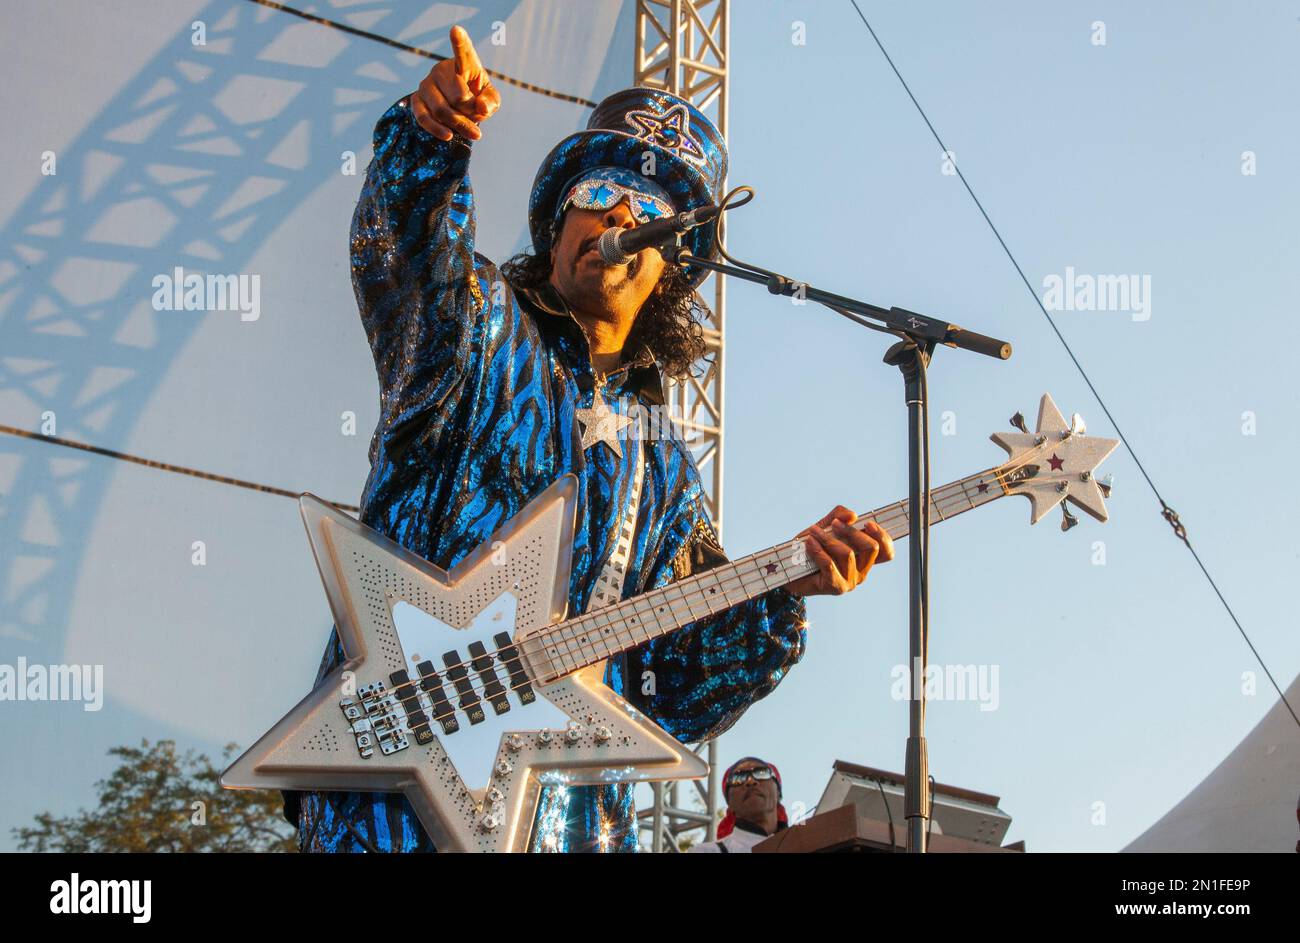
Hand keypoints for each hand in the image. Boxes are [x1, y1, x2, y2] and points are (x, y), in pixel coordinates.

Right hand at [411, 25, 500, 140]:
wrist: (458, 109)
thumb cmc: (477, 99)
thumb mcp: (491, 99)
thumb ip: (491, 101)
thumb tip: (481, 107)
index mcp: (464, 64)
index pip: (463, 51)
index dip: (460, 41)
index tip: (456, 29)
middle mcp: (441, 69)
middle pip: (457, 97)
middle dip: (471, 114)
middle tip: (478, 120)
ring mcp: (426, 84)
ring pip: (441, 110)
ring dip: (458, 125)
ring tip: (471, 132)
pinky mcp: (416, 100)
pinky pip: (423, 117)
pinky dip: (437, 129)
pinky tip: (448, 136)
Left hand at [785, 506, 893, 597]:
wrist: (789, 570)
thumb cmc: (809, 549)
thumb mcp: (824, 527)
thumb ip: (838, 517)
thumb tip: (852, 515)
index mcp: (863, 559)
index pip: (886, 552)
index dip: (883, 536)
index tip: (867, 523)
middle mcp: (861, 571)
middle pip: (871, 548)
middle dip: (852, 531)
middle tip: (834, 524)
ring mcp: (850, 581)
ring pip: (848, 554)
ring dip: (828, 539)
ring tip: (813, 533)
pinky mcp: (835, 587)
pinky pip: (830, 564)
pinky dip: (818, 550)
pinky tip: (809, 543)